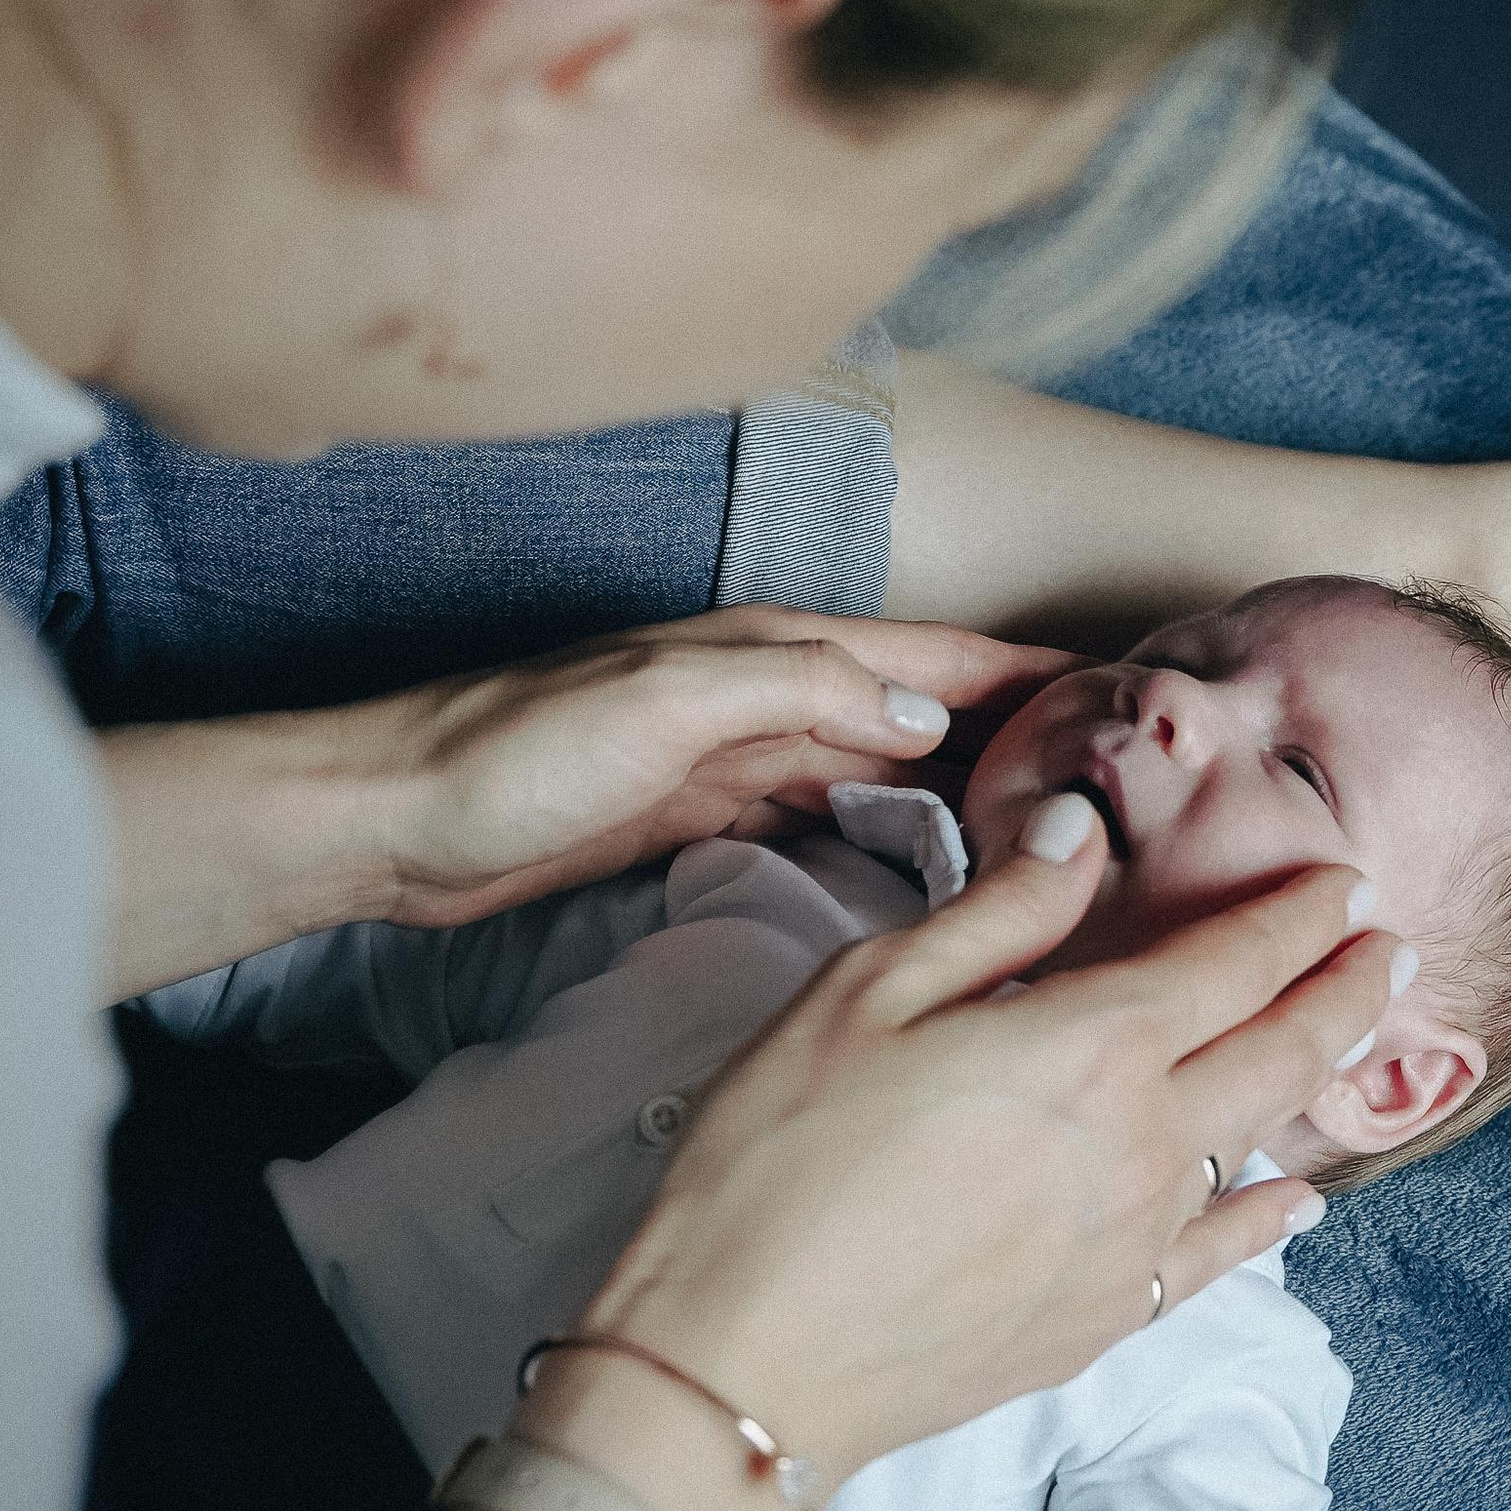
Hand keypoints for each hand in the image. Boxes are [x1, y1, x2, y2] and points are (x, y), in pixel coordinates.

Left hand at [372, 604, 1070, 925]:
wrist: (392, 819)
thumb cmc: (510, 752)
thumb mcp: (666, 707)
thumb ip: (799, 693)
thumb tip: (926, 713)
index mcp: (766, 650)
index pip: (928, 653)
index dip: (1021, 669)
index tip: (1119, 690)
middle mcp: (763, 692)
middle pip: (918, 703)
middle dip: (1014, 720)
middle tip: (1118, 769)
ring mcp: (734, 754)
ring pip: (879, 758)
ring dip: (959, 775)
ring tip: (1047, 812)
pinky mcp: (701, 814)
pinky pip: (823, 811)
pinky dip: (883, 825)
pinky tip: (923, 859)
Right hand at [517, 797, 1397, 1510]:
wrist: (748, 1362)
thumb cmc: (779, 1159)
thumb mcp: (866, 993)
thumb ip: (995, 913)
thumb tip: (1079, 836)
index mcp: (1089, 1044)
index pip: (1233, 963)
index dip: (1296, 917)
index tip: (1341, 883)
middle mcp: (1142, 1143)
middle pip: (1279, 1051)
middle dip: (1343, 990)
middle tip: (1387, 950)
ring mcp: (1134, 1242)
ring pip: (1260, 1145)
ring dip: (1313, 1084)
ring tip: (1347, 1042)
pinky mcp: (1105, 1318)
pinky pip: (1220, 1255)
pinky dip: (1267, 1216)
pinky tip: (1294, 1201)